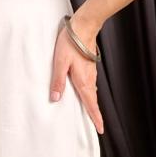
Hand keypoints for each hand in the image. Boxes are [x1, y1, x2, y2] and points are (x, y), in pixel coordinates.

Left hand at [50, 16, 103, 134]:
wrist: (84, 27)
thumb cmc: (71, 43)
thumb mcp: (60, 62)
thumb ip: (57, 81)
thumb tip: (55, 99)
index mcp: (83, 81)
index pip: (91, 104)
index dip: (96, 118)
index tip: (100, 129)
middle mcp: (89, 79)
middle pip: (93, 101)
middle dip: (95, 114)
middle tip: (97, 126)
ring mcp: (91, 73)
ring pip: (92, 93)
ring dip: (91, 103)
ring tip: (90, 113)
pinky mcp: (89, 67)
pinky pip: (90, 85)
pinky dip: (89, 93)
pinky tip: (84, 93)